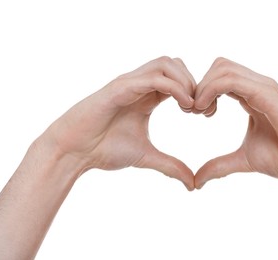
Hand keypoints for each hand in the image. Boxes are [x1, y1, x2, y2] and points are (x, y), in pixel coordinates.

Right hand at [44, 56, 195, 189]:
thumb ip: (170, 166)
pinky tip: (182, 105)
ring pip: (165, 63)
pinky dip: (173, 87)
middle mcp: (139, 85)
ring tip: (190, 106)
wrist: (73, 152)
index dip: (196, 91)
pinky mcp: (119, 88)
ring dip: (185, 80)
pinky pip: (152, 78)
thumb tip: (192, 184)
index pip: (178, 79)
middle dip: (194, 82)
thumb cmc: (104, 150)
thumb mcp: (146, 157)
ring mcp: (129, 84)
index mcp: (147, 96)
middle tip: (200, 109)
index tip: (205, 113)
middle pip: (175, 63)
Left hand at [193, 58, 277, 187]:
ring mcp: (264, 88)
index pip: (220, 77)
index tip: (193, 112)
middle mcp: (257, 86)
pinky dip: (212, 90)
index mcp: (251, 96)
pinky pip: (233, 80)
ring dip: (203, 86)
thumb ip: (220, 166)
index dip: (201, 90)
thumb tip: (197, 181)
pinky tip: (207, 111)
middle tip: (193, 110)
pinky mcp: (268, 94)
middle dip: (199, 84)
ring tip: (198, 110)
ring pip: (223, 68)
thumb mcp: (244, 159)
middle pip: (219, 66)